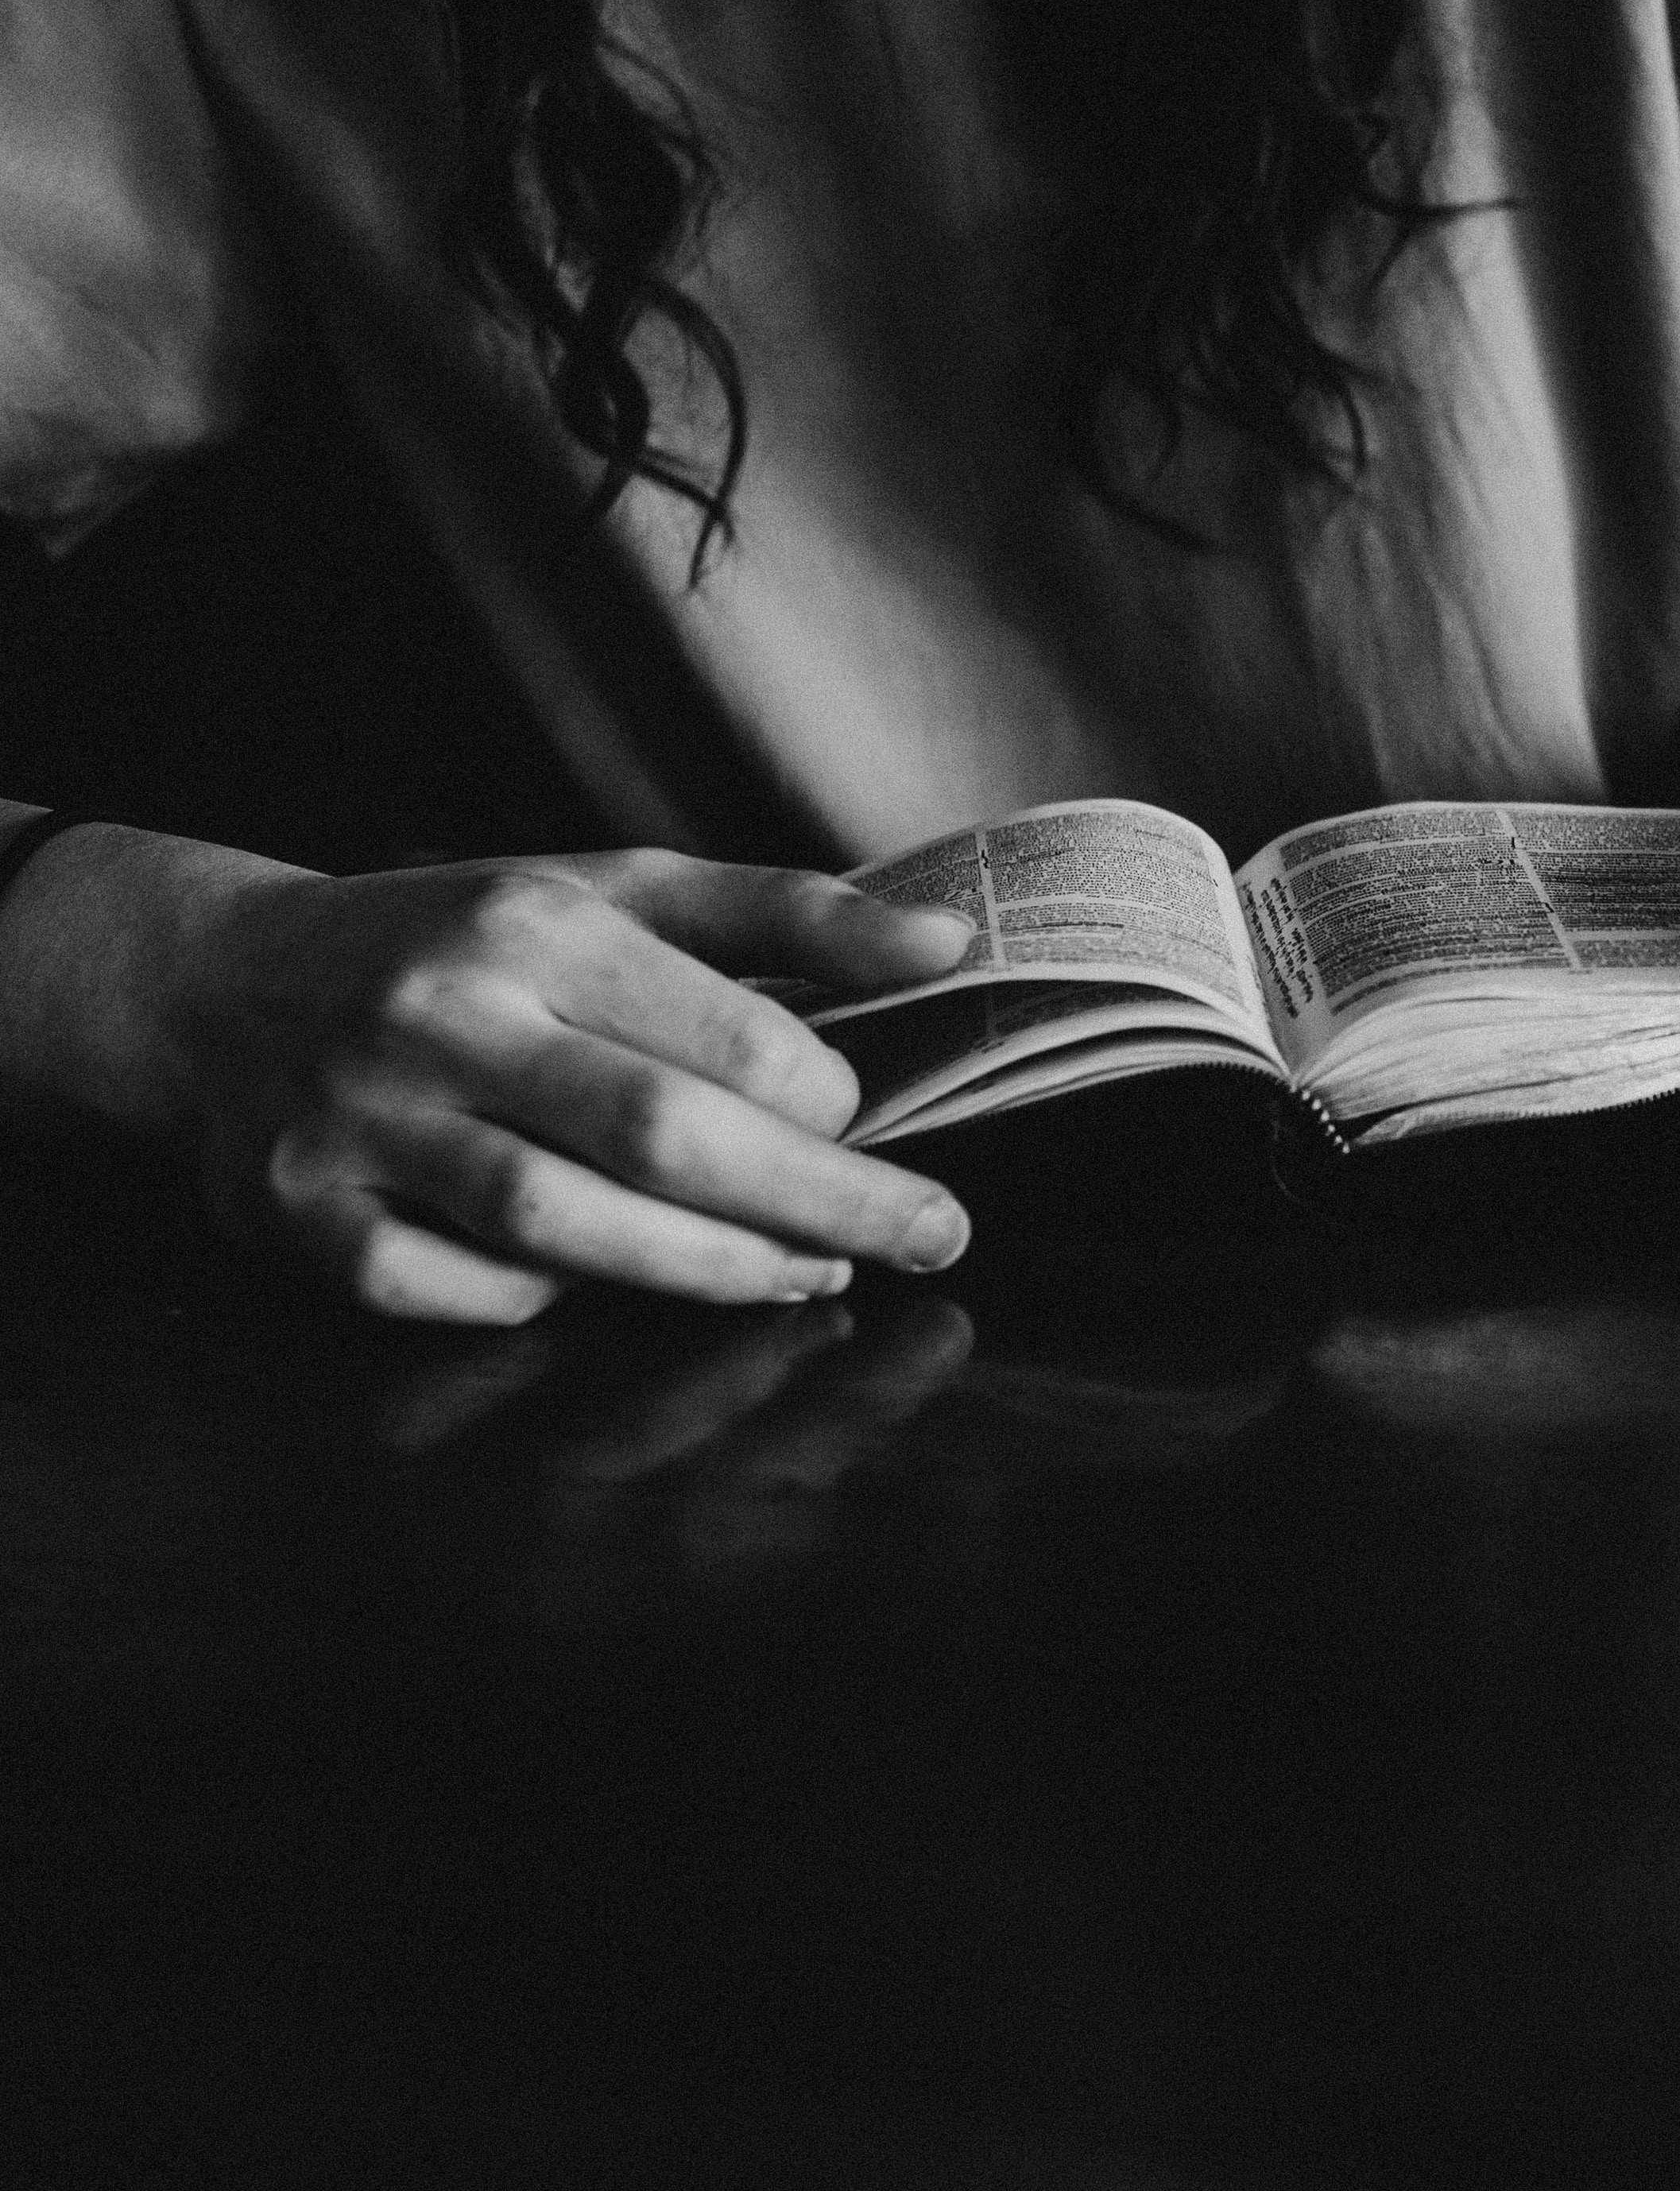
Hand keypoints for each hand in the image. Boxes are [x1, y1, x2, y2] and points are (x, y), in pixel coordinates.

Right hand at [162, 848, 978, 1322]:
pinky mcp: (300, 1217)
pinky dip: (542, 1301)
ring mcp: (359, 1123)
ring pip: (561, 1227)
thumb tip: (949, 946)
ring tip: (804, 1276)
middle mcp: (440, 1017)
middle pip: (662, 1138)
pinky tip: (614, 1289)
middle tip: (927, 1235)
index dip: (825, 1099)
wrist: (218, 983)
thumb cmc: (465, 941)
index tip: (872, 1125)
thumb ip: (789, 916)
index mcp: (534, 925)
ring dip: (705, 1270)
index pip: (726, 1034)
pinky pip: (452, 1290)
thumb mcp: (620, 889)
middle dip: (818, 1203)